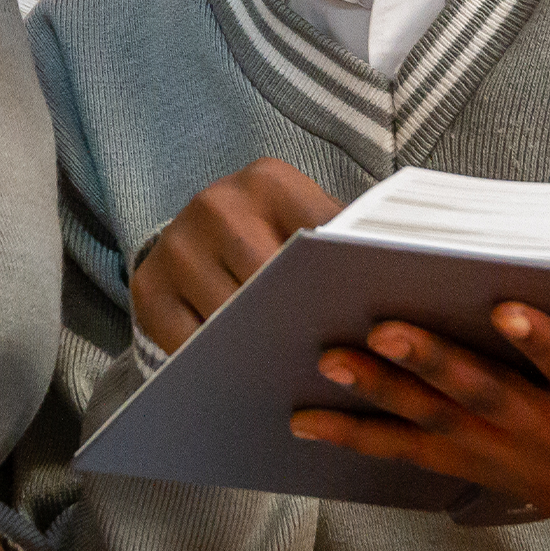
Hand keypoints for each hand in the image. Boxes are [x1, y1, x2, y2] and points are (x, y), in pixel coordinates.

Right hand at [132, 158, 344, 354]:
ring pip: (227, 318)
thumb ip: (349, 244)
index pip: (313, 242)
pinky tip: (240, 370)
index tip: (357, 325)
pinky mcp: (147, 286)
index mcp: (268, 181)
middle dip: (295, 322)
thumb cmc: (278, 234)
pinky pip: (186, 343)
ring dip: (256, 348)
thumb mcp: (314, 223)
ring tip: (286, 370)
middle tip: (326, 362)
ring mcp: (175, 244)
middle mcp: (214, 203)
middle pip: (267, 283)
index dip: (334, 287)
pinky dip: (214, 362)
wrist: (205, 231)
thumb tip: (402, 277)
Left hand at [291, 305, 549, 550]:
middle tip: (378, 328)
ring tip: (325, 365)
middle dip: (429, 363)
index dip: (545, 344)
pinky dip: (359, 435)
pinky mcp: (482, 468)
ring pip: (434, 424)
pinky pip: (412, 452)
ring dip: (377, 396)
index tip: (510, 307)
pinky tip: (306, 419)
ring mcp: (509, 458)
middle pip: (483, 398)